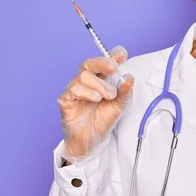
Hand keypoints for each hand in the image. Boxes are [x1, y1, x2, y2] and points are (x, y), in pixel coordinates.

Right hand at [57, 46, 134, 161]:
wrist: (92, 140)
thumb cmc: (103, 119)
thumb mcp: (120, 105)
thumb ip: (125, 92)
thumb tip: (129, 77)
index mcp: (100, 78)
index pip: (104, 61)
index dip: (113, 55)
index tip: (122, 55)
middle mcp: (87, 81)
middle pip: (90, 63)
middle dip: (103, 62)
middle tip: (114, 69)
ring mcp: (75, 89)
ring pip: (83, 75)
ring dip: (99, 84)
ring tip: (108, 96)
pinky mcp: (66, 99)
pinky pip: (73, 89)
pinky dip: (87, 92)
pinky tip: (96, 98)